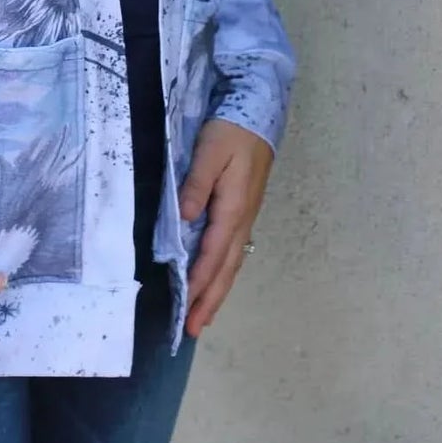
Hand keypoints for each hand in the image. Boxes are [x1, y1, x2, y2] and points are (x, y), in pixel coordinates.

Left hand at [178, 119, 273, 337]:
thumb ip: (196, 184)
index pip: (213, 255)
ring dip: (217, 290)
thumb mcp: (210, 152)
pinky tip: (216, 278)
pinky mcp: (243, 210)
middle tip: (194, 329)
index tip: (186, 309)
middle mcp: (241, 220)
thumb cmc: (231, 132)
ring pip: (231, 263)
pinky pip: (233, 251)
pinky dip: (223, 272)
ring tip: (204, 316)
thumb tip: (184, 218)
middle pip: (226, 269)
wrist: (257, 112)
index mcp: (232, 209)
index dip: (199, 283)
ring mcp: (245, 217)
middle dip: (210, 299)